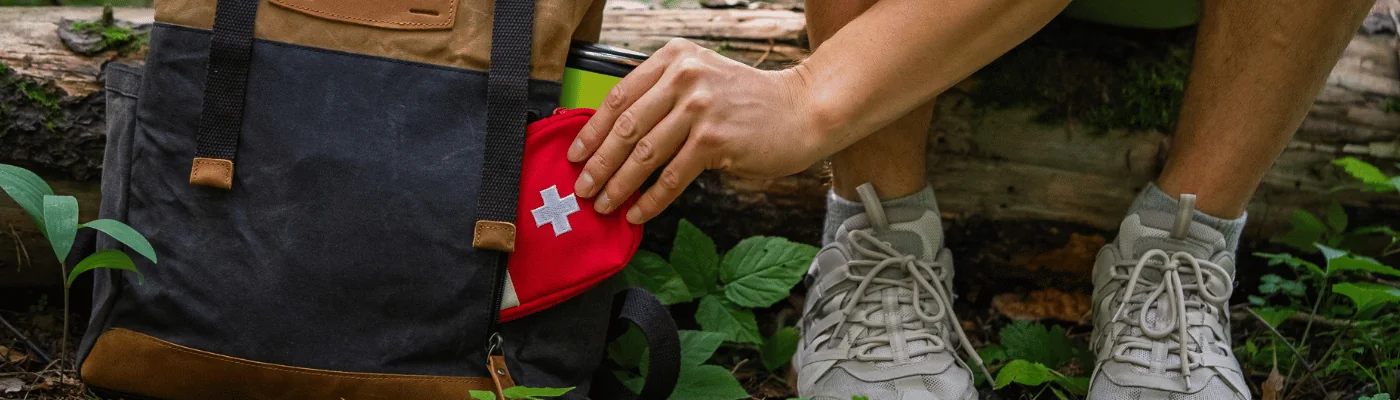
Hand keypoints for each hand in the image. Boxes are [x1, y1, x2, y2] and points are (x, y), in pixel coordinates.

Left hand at [568, 38, 828, 224]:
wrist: (802, 109)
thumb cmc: (749, 102)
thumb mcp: (702, 80)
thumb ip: (663, 97)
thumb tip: (616, 137)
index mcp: (673, 59)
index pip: (619, 96)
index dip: (592, 130)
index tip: (575, 154)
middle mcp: (684, 77)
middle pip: (626, 126)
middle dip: (598, 162)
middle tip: (581, 187)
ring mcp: (700, 107)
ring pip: (645, 153)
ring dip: (619, 184)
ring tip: (603, 204)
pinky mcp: (715, 139)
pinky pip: (672, 176)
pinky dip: (651, 198)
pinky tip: (638, 212)